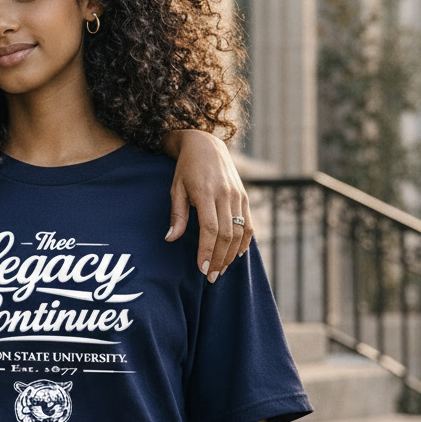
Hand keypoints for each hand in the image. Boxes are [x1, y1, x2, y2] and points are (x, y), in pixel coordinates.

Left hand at [164, 129, 252, 281]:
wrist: (205, 144)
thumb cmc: (185, 169)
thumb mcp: (176, 189)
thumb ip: (177, 215)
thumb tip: (171, 239)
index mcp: (205, 192)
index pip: (211, 228)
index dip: (207, 251)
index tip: (202, 269)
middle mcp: (225, 194)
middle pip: (227, 234)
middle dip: (219, 259)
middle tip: (210, 277)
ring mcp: (238, 195)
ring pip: (240, 231)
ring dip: (231, 254)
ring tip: (221, 270)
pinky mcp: (244, 196)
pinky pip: (249, 223)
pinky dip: (244, 242)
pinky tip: (236, 255)